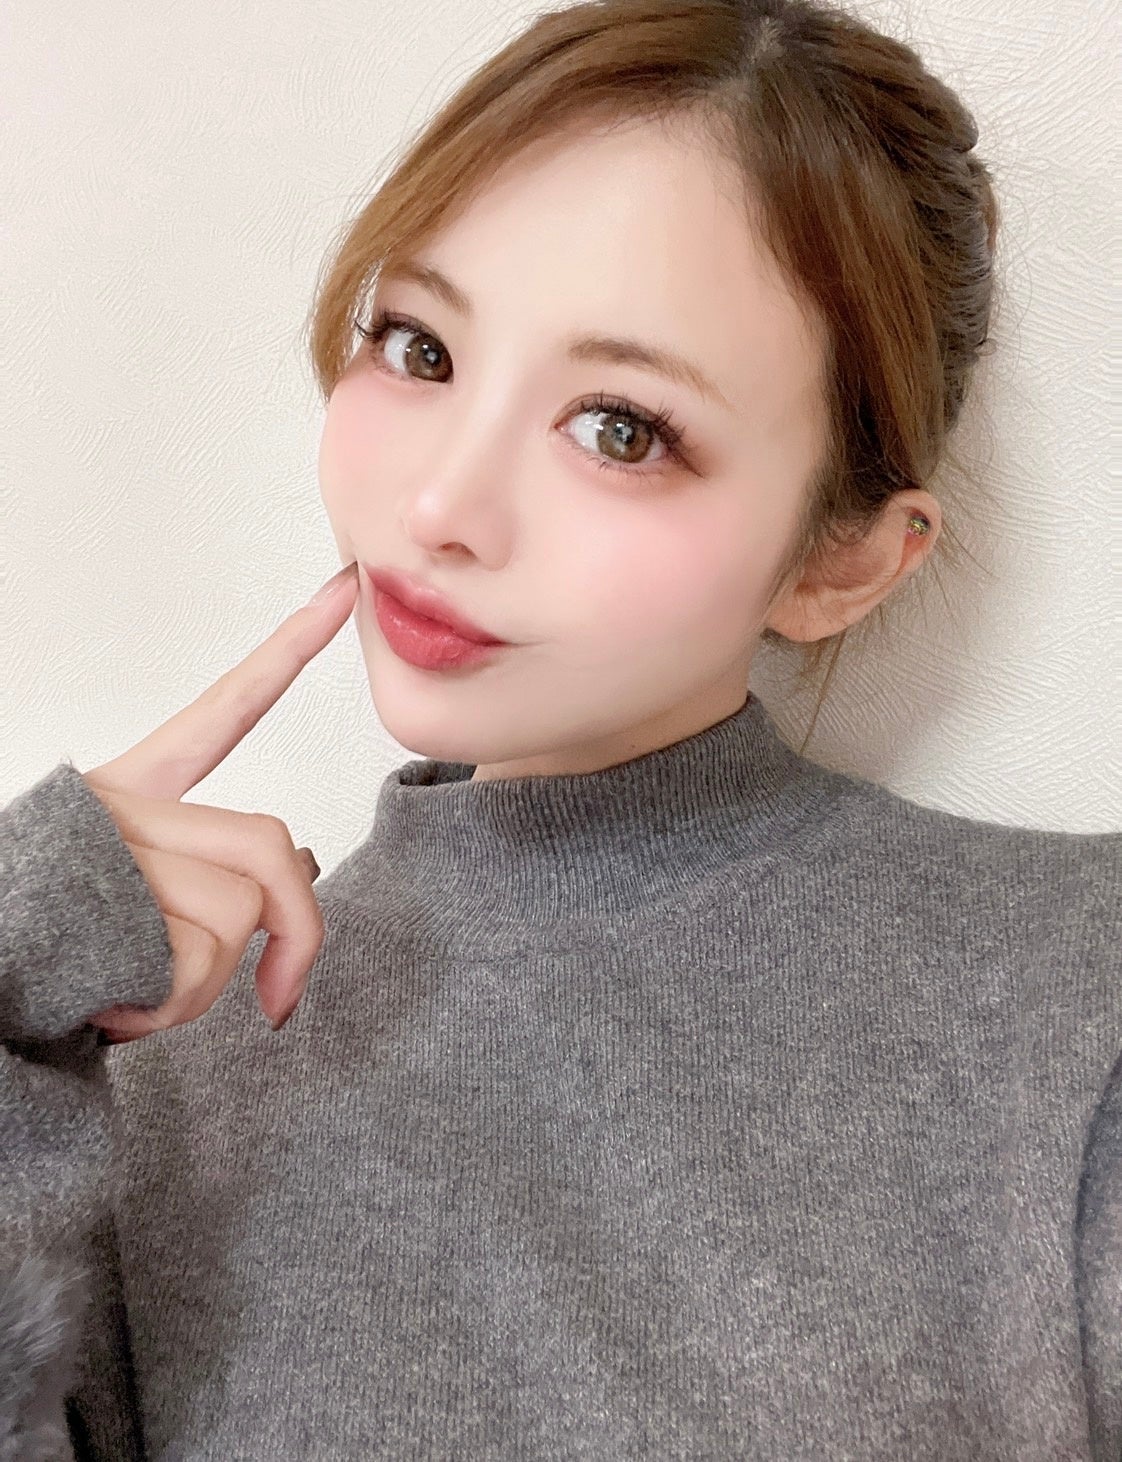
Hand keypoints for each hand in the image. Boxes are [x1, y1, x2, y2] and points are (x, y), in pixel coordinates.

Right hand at [81, 562, 358, 1039]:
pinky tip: (107, 1005)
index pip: (224, 710)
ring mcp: (111, 846)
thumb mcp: (138, 906)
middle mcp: (120, 805)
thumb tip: (301, 867)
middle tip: (276, 999)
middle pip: (269, 847)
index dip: (288, 650)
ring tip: (130, 993)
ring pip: (239, 914)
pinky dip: (166, 1011)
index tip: (343, 590)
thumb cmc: (52, 960)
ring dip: (204, 990)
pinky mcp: (101, 894)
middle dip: (298, 936)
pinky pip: (194, 962)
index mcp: (128, 793)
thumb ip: (214, 872)